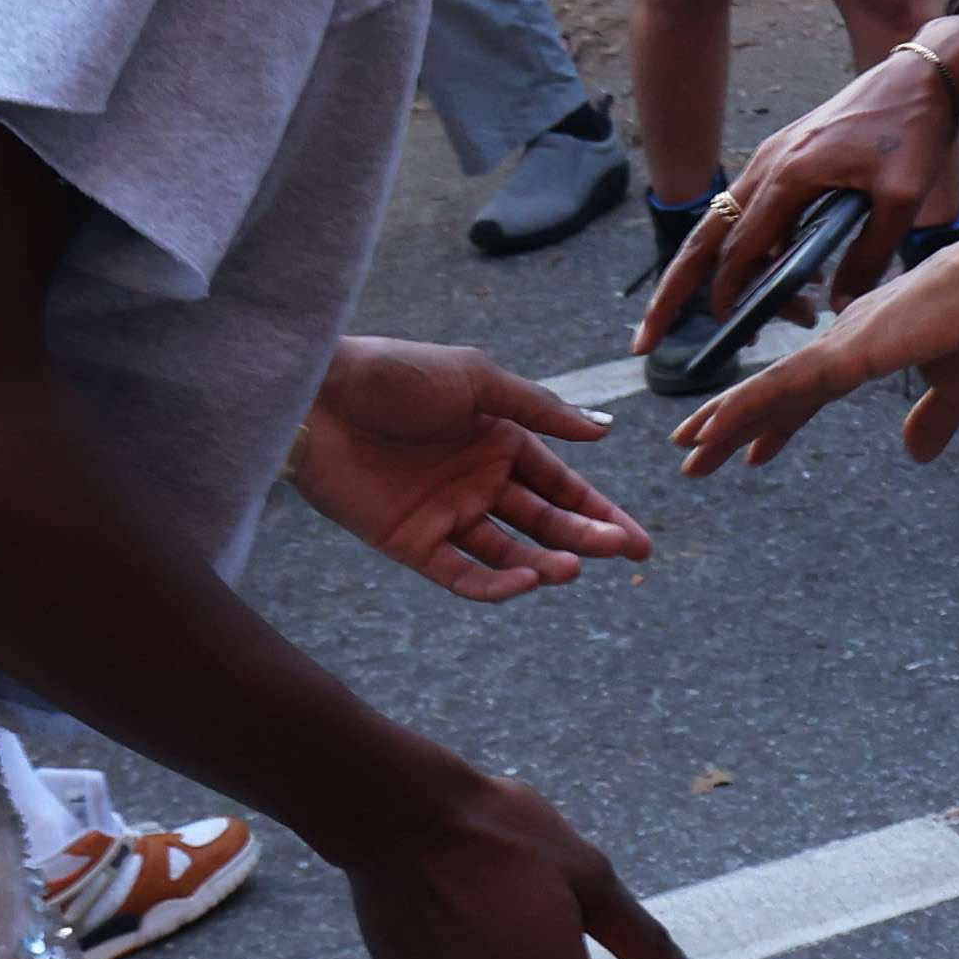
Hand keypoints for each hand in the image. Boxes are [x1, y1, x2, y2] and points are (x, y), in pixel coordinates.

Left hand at [291, 340, 657, 600]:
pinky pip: (460, 573)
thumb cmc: (398, 375)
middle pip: (545, 522)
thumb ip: (541, 411)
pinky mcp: (411, 542)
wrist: (321, 396)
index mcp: (503, 443)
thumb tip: (604, 431)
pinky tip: (525, 580)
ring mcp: (447, 515)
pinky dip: (494, 583)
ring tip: (570, 568)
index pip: (564, 487)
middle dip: (586, 538)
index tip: (638, 540)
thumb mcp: (479, 380)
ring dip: (543, 563)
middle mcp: (480, 483)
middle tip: (623, 551)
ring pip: (509, 552)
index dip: (601, 513)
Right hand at [647, 43, 958, 349]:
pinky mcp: (789, 154)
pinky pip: (756, 208)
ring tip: (756, 315)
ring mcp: (774, 157)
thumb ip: (869, 255)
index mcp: (789, 176)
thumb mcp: (902, 198)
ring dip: (730, 271)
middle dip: (673, 292)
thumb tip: (837, 306)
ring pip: (727, 225)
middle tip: (645, 340)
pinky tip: (788, 272)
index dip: (729, 297)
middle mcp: (767, 165)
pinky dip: (758, 245)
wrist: (923, 75)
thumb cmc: (915, 130)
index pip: (739, 251)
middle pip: (703, 238)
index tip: (732, 334)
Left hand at [675, 198, 958, 474]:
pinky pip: (781, 386)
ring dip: (725, 422)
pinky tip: (711, 429)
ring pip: (769, 390)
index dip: (779, 418)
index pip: (813, 387)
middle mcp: (847, 337)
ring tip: (688, 452)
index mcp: (872, 341)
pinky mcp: (848, 352)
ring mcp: (843, 344)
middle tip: (694, 450)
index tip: (752, 449)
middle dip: (737, 421)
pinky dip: (742, 408)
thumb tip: (916, 453)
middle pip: (779, 388)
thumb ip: (934, 417)